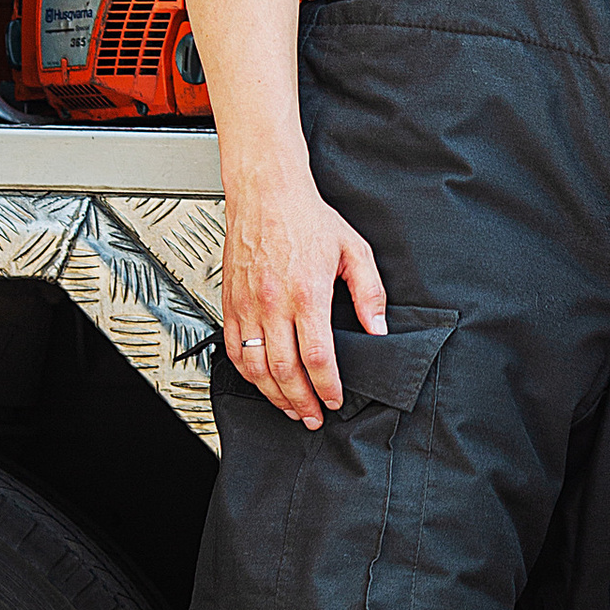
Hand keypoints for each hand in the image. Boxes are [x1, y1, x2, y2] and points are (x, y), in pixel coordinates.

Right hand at [220, 158, 386, 427]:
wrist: (265, 191)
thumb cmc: (307, 217)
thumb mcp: (354, 249)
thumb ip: (370, 293)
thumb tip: (378, 329)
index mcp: (307, 292)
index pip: (317, 357)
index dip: (328, 387)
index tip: (336, 399)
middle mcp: (273, 303)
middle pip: (285, 370)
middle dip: (302, 401)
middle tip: (314, 417)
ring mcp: (248, 304)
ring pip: (256, 366)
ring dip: (273, 394)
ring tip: (290, 408)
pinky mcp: (231, 302)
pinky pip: (234, 349)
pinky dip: (248, 373)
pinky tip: (261, 382)